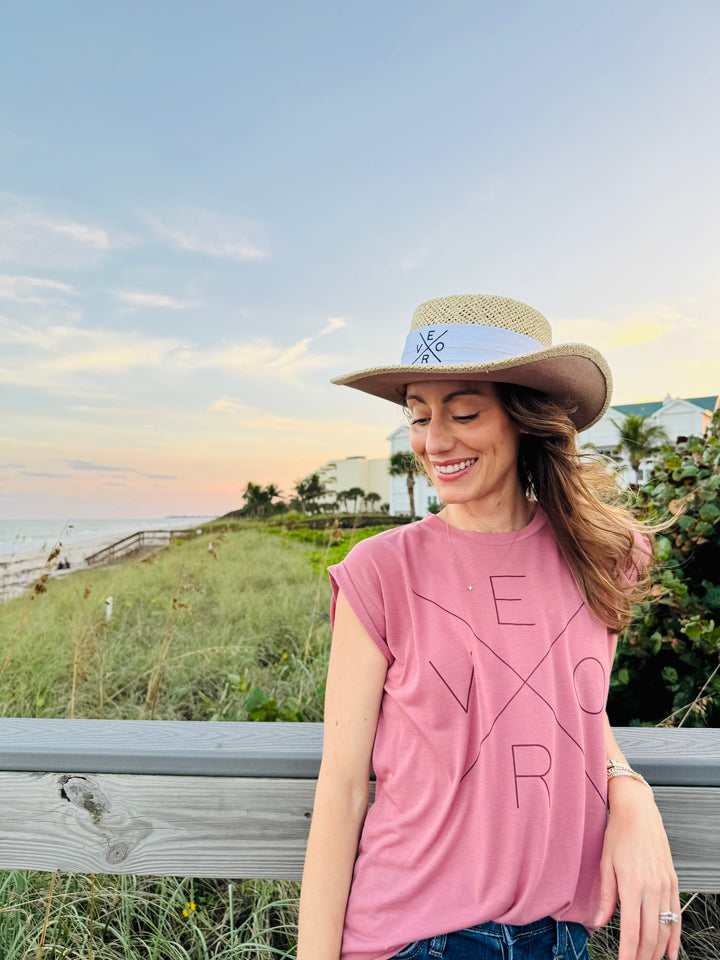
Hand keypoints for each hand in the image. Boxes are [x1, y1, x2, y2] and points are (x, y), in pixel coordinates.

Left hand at [593, 778, 679, 959]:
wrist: (639, 812)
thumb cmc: (619, 833)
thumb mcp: (605, 863)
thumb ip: (604, 896)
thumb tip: (598, 922)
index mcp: (632, 885)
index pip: (631, 930)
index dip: (628, 952)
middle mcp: (652, 889)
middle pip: (650, 935)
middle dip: (642, 956)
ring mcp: (665, 886)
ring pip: (665, 929)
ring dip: (658, 951)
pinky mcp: (672, 882)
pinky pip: (676, 916)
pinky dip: (674, 937)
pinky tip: (671, 952)